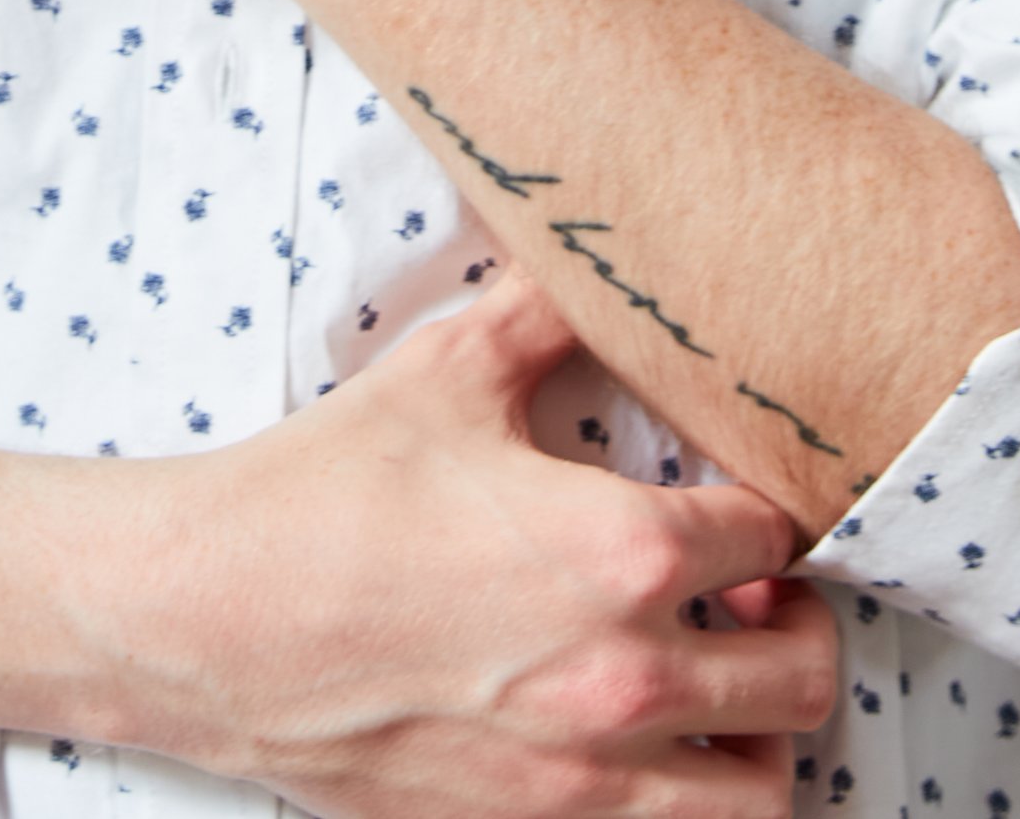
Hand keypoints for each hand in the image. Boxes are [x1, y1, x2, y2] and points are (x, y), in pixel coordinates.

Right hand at [104, 270, 837, 816]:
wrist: (213, 620)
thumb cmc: (327, 493)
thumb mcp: (447, 368)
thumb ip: (548, 308)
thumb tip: (600, 255)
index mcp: (625, 554)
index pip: (776, 534)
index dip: (767, 507)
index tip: (734, 501)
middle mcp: (627, 681)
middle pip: (806, 679)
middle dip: (799, 627)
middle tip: (750, 595)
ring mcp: (582, 780)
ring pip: (762, 799)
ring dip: (759, 737)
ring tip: (716, 685)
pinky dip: (679, 804)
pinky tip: (637, 747)